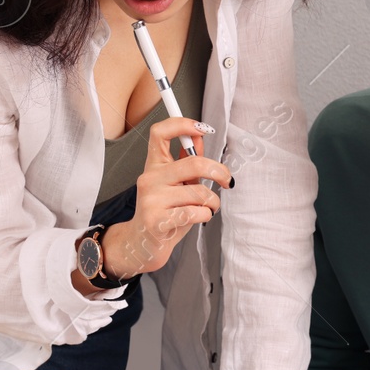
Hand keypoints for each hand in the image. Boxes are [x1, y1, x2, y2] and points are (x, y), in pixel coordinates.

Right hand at [101, 117, 233, 279]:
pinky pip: (196, 211)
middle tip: (227, 180)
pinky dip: (206, 215)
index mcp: (154, 166)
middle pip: (194, 163)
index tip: (203, 129)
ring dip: (213, 202)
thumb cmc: (164, 212)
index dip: (182, 124)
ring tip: (208, 208)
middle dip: (220, 171)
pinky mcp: (157, 221)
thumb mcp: (176, 184)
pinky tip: (200, 217)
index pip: (160, 133)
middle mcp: (150, 179)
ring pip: (200, 192)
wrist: (142, 244)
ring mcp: (152, 200)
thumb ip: (187, 161)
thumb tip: (199, 136)